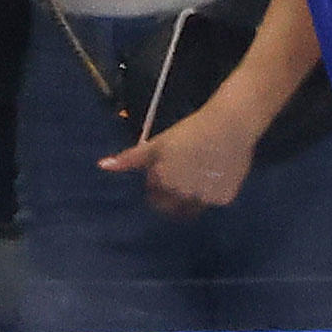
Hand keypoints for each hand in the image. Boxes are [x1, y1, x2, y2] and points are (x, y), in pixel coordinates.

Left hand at [99, 100, 265, 216]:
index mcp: (162, 181)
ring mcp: (203, 198)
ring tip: (202, 172)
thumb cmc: (190, 131)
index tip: (168, 172)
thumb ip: (131, 159)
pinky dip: (214, 191)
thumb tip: (102, 165)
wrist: (229, 125)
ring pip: (194, 206)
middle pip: (173, 207)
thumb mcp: (158, 144)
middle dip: (175, 196)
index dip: (159, 185)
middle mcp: (181, 194)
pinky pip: (214, 201)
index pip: (155, 198)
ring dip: (194, 196)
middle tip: (186, 173)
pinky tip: (218, 172)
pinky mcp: (223, 198)